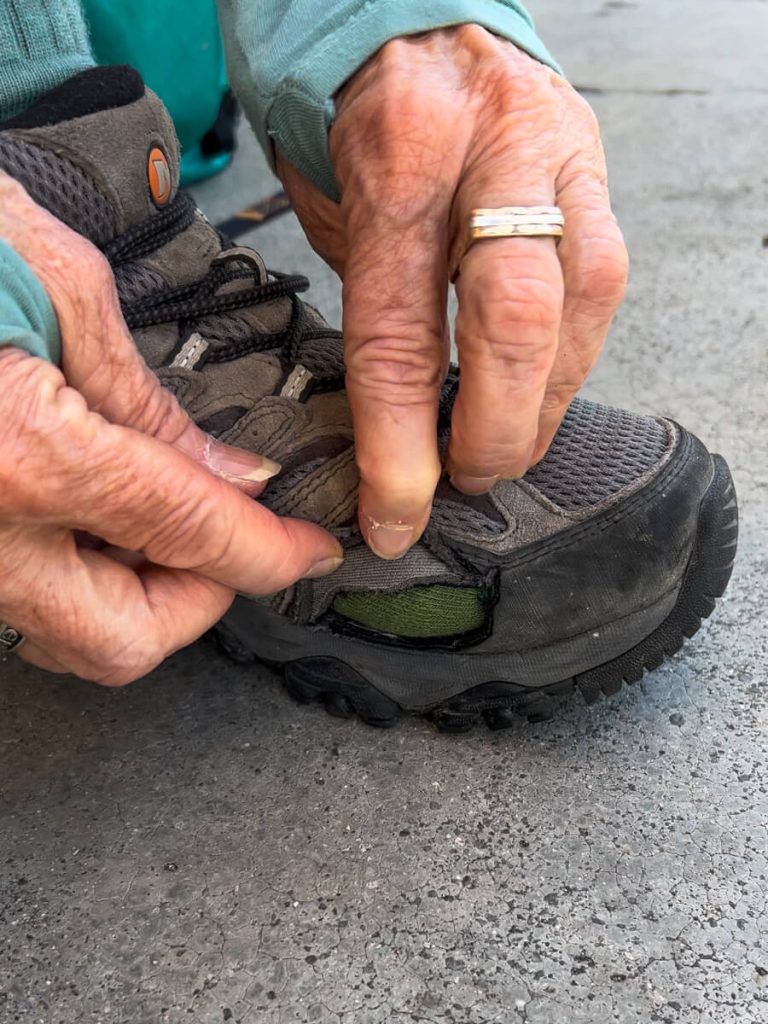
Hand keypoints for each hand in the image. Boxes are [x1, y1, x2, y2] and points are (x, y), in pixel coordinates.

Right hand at [0, 177, 341, 684]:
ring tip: (156, 524)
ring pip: (66, 635)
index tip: (309, 550)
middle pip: (125, 639)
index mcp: (21, 452)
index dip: (269, 551)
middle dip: (199, 600)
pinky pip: (19, 601)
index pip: (186, 531)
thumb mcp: (52, 282)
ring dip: (134, 598)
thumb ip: (142, 398)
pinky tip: (87, 521)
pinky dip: (73, 579)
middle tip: (229, 545)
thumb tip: (223, 472)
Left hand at [276, 26, 627, 558]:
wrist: (417, 19)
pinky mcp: (596, 170)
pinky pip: (601, 284)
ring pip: (581, 306)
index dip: (399, 446)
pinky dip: (568, 357)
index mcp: (400, 157)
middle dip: (495, 427)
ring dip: (543, 403)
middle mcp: (492, 148)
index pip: (400, 332)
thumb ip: (372, 305)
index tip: (397, 515)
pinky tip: (538, 392)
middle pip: (515, 319)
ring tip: (504, 451)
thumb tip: (392, 432)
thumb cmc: (360, 120)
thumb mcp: (334, 203)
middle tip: (467, 480)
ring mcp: (559, 154)